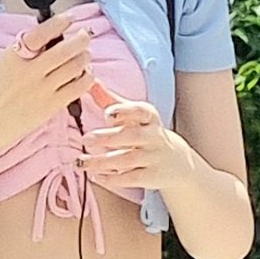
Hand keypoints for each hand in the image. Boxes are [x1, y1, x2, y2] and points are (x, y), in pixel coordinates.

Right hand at [0, 11, 95, 157]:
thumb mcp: (7, 61)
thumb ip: (28, 47)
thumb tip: (54, 32)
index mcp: (15, 56)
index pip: (41, 33)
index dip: (60, 22)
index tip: (70, 18)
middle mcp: (29, 71)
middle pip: (64, 49)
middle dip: (81, 39)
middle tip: (85, 35)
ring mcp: (42, 89)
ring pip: (75, 66)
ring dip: (85, 57)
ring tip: (85, 54)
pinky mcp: (52, 105)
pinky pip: (78, 87)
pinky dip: (87, 77)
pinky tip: (85, 73)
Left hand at [75, 83, 189, 191]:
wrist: (177, 162)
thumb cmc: (146, 133)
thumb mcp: (133, 116)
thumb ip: (110, 100)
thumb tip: (89, 79)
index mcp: (149, 118)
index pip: (141, 111)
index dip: (124, 111)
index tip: (107, 113)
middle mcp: (154, 136)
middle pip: (132, 136)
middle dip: (108, 138)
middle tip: (86, 139)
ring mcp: (154, 157)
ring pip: (128, 159)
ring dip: (102, 161)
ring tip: (81, 162)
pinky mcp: (152, 176)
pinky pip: (131, 179)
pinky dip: (112, 178)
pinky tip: (95, 176)